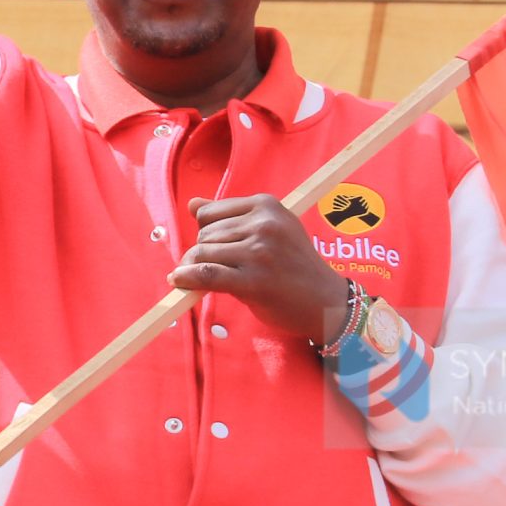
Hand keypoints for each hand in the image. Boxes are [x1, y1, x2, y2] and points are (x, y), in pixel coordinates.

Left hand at [168, 195, 354, 340]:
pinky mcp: (254, 281)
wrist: (325, 301)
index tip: (215, 248)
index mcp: (266, 205)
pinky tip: (180, 281)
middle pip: (204, 234)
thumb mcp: (269, 230)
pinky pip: (207, 275)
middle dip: (203, 253)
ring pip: (203, 254)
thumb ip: (230, 217)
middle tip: (219, 269)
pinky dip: (188, 279)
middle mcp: (264, 224)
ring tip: (211, 279)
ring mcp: (259, 252)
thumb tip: (192, 204)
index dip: (206, 233)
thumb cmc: (294, 266)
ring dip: (197, 269)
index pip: (209, 213)